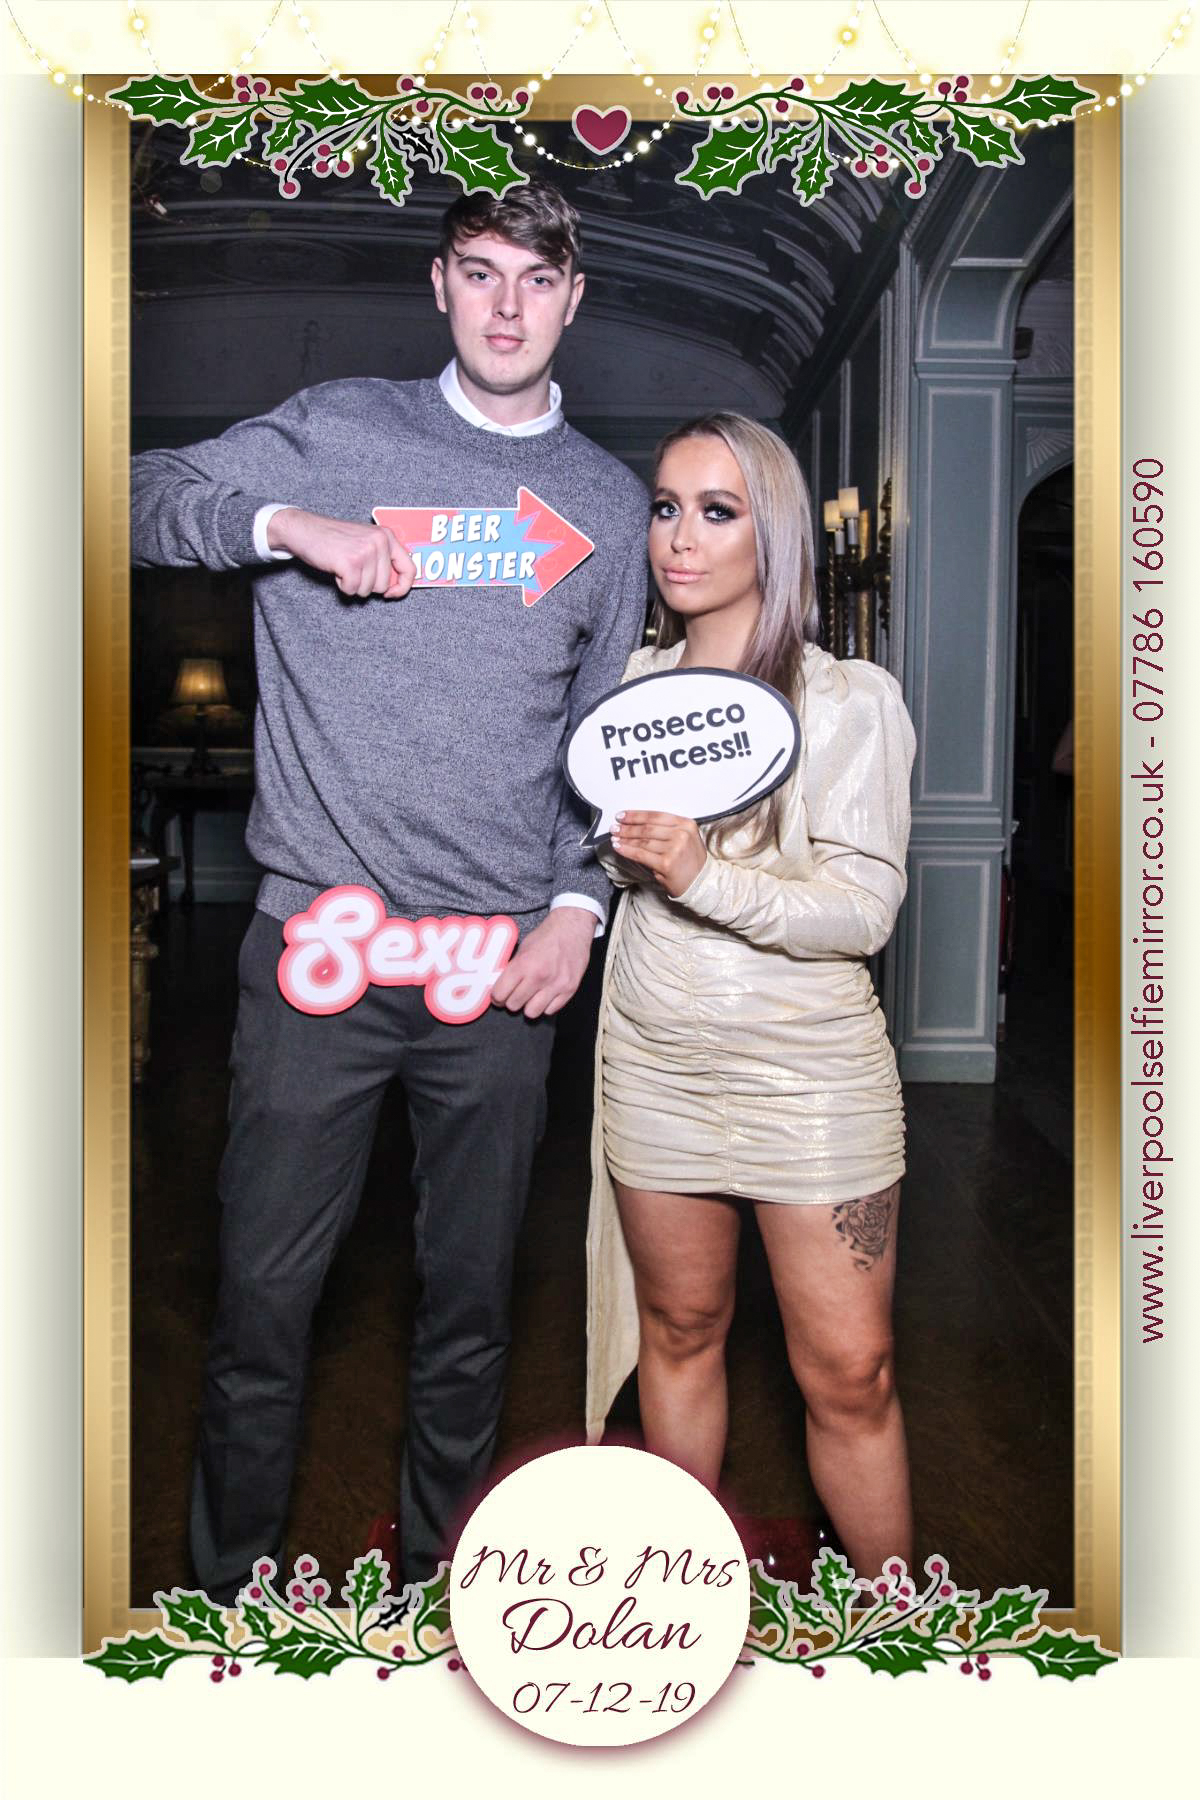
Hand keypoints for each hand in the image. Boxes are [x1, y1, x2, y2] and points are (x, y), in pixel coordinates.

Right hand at [268, 507, 416, 598]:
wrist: (304, 529)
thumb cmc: (334, 539)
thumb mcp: (365, 541)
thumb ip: (383, 558)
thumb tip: (396, 586)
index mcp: (386, 536)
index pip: (409, 568)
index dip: (402, 587)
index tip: (390, 594)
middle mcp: (379, 541)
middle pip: (384, 585)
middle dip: (366, 584)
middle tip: (352, 568)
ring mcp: (365, 551)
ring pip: (368, 590)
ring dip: (353, 584)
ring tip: (343, 566)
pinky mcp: (350, 562)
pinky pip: (352, 590)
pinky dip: (343, 586)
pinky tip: (336, 570)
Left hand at [490, 907, 596, 1018]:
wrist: (572, 928)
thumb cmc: (546, 937)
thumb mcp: (522, 948)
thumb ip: (512, 968)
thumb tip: (500, 986)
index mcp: (523, 964)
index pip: (500, 994)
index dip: (497, 997)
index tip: (499, 996)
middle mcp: (539, 976)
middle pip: (514, 1005)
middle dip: (511, 1001)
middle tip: (515, 994)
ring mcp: (556, 985)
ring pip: (532, 1013)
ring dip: (528, 1006)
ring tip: (531, 996)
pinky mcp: (569, 989)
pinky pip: (550, 1011)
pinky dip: (545, 1005)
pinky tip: (545, 994)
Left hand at [610, 811, 706, 898]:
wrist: (701, 884)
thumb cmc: (691, 861)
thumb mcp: (686, 838)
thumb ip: (667, 829)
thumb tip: (637, 825)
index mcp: (686, 824)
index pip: (656, 816)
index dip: (636, 815)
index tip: (622, 816)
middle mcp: (681, 834)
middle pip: (647, 828)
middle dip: (627, 827)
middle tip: (614, 827)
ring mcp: (675, 849)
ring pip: (642, 841)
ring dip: (625, 838)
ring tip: (614, 837)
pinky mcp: (666, 863)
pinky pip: (641, 854)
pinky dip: (627, 850)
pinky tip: (618, 847)